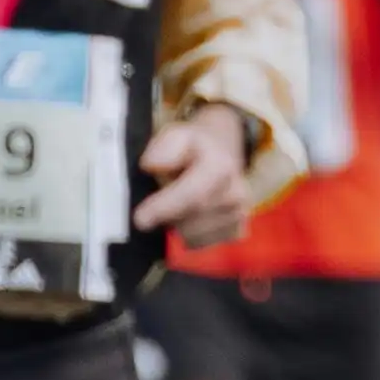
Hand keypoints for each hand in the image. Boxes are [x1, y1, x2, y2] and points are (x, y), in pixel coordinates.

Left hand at [131, 101, 254, 242]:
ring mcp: (239, 215)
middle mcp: (236, 194)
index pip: (192, 195)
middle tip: (162, 197)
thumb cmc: (194, 146)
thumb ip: (163, 148)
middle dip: (167, 215)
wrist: (225, 151)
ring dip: (177, 225)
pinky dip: (189, 235)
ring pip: (192, 237)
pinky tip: (190, 216)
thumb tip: (150, 165)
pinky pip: (200, 244)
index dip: (165, 209)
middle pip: (189, 221)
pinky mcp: (237, 231)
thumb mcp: (176, 134)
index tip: (140, 219)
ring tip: (179, 203)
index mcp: (220, 167)